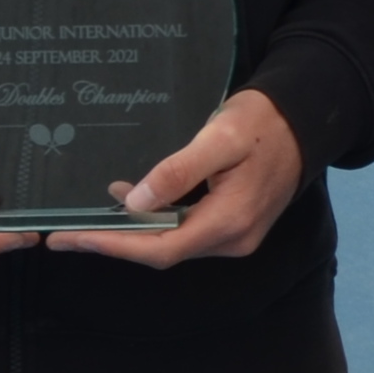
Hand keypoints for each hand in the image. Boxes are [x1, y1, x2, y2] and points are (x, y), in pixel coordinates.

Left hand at [63, 89, 303, 268]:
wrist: (305, 121)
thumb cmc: (264, 122)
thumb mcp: (220, 137)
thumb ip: (179, 170)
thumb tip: (136, 202)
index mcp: (229, 220)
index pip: (160, 247)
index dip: (112, 246)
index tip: (70, 239)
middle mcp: (233, 239)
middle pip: (163, 251)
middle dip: (114, 242)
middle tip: (67, 234)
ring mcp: (237, 236)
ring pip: (174, 244)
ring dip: (133, 232)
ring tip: (94, 214)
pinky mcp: (235, 225)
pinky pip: (188, 232)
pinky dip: (156, 222)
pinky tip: (136, 200)